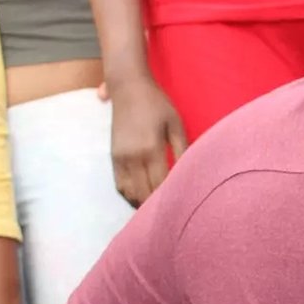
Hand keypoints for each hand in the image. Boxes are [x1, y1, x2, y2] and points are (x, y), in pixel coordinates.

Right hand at [107, 71, 188, 206]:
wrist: (127, 87)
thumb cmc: (157, 104)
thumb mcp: (175, 125)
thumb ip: (182, 151)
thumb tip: (190, 175)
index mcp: (151, 149)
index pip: (161, 185)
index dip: (171, 200)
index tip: (184, 209)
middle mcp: (132, 157)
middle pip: (144, 194)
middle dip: (157, 207)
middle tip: (173, 216)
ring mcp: (120, 158)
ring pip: (130, 193)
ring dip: (142, 204)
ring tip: (158, 211)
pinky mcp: (113, 157)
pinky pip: (119, 185)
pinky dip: (130, 196)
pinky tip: (142, 199)